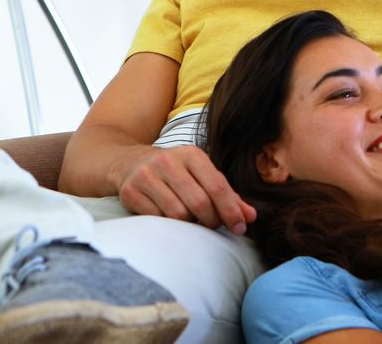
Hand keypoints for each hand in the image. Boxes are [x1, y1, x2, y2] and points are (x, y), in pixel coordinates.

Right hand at [115, 144, 256, 233]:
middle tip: (212, 225)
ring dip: (189, 224)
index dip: (231, 211)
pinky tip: (169, 219)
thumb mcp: (201, 175)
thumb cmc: (176, 173)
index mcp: (191, 155)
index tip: (240, 227)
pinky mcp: (131, 192)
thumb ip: (227, 195)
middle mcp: (168, 161)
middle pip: (199, 202)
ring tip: (190, 219)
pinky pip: (157, 219)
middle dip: (211, 220)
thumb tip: (251, 217)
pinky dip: (168, 225)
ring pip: (178, 214)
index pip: (217, 186)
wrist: (131, 163)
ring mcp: (147, 176)